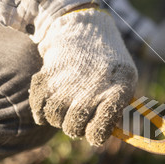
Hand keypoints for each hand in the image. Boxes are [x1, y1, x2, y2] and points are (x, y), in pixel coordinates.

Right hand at [29, 8, 137, 145]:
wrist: (87, 28)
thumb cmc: (111, 60)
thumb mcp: (127, 79)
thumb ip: (123, 106)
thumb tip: (119, 133)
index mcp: (115, 92)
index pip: (99, 129)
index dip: (96, 135)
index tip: (95, 133)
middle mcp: (90, 89)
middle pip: (73, 127)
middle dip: (75, 128)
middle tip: (79, 120)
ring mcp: (67, 82)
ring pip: (54, 118)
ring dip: (58, 119)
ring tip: (66, 110)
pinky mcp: (47, 75)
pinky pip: (37, 104)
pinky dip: (40, 110)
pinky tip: (49, 107)